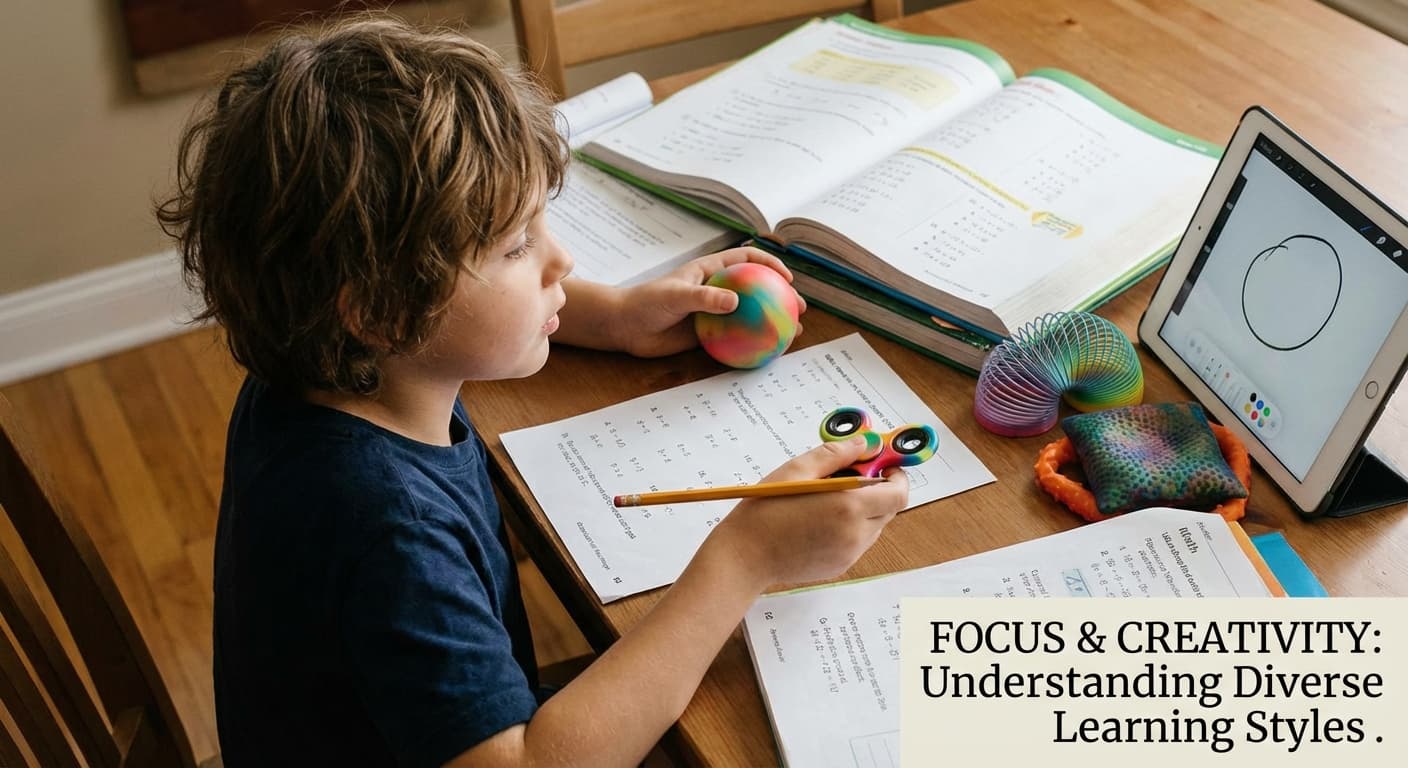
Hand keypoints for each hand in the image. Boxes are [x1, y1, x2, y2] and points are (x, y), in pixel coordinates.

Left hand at [611, 247, 806, 357]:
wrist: (626, 326)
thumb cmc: (646, 302)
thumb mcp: (675, 295)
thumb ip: (704, 297)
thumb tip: (736, 302)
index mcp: (710, 270)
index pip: (747, 259)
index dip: (770, 264)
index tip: (787, 278)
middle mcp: (716, 289)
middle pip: (757, 288)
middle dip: (782, 295)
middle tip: (799, 308)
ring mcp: (714, 312)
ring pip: (751, 314)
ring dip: (773, 322)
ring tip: (794, 332)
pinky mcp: (708, 333)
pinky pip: (736, 337)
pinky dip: (753, 343)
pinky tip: (767, 353)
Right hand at [709, 437, 908, 588]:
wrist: (743, 557)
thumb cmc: (765, 510)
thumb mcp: (796, 471)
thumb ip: (835, 455)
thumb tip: (863, 444)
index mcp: (848, 507)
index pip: (898, 493)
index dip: (896, 477)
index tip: (881, 465)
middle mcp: (855, 535)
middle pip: (888, 510)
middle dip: (878, 491)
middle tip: (849, 477)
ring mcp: (849, 555)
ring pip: (874, 527)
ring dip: (863, 510)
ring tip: (828, 501)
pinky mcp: (840, 567)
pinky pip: (857, 542)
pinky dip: (850, 528)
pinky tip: (820, 522)